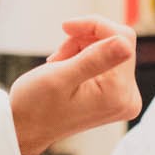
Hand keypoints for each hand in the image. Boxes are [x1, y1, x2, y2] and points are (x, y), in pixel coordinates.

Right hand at [8, 17, 140, 154]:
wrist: (26, 128)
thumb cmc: (36, 106)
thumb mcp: (61, 78)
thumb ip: (95, 60)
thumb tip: (126, 44)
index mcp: (119, 93)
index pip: (122, 39)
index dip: (94, 26)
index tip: (66, 26)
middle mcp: (128, 97)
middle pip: (118, 43)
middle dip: (85, 40)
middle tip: (59, 55)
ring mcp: (123, 97)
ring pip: (109, 48)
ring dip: (81, 48)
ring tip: (59, 64)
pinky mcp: (115, 95)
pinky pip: (106, 60)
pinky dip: (84, 57)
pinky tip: (66, 68)